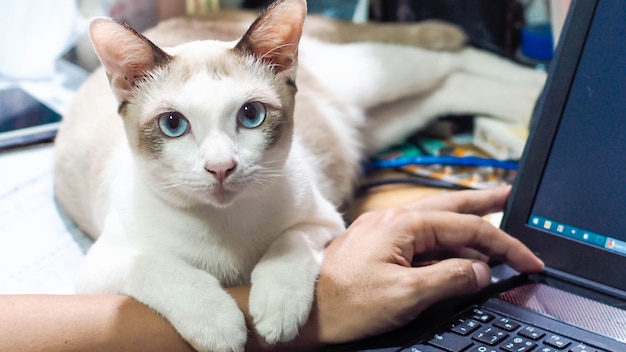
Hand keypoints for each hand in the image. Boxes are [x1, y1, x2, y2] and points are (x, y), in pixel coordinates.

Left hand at [313, 186, 543, 343]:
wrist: (305, 309)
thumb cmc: (346, 303)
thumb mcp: (406, 295)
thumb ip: (450, 278)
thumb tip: (480, 271)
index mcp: (403, 225)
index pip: (466, 226)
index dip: (503, 243)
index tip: (528, 259)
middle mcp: (393, 219)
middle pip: (450, 206)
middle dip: (483, 203)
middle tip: (510, 197)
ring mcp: (384, 230)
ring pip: (435, 219)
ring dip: (464, 222)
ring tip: (490, 223)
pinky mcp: (378, 245)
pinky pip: (419, 236)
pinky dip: (443, 240)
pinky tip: (454, 249)